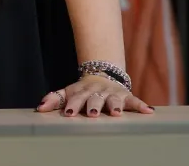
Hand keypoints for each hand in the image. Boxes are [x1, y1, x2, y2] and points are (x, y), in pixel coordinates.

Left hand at [36, 74, 153, 117]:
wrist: (103, 74)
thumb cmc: (84, 90)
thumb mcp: (69, 91)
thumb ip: (54, 98)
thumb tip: (39, 107)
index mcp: (83, 90)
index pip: (76, 97)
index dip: (72, 104)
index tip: (68, 113)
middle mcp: (98, 91)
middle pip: (95, 98)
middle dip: (93, 106)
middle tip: (92, 114)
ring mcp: (113, 93)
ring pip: (114, 100)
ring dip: (115, 106)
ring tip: (116, 113)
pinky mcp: (126, 96)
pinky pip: (135, 101)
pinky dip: (142, 106)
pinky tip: (148, 112)